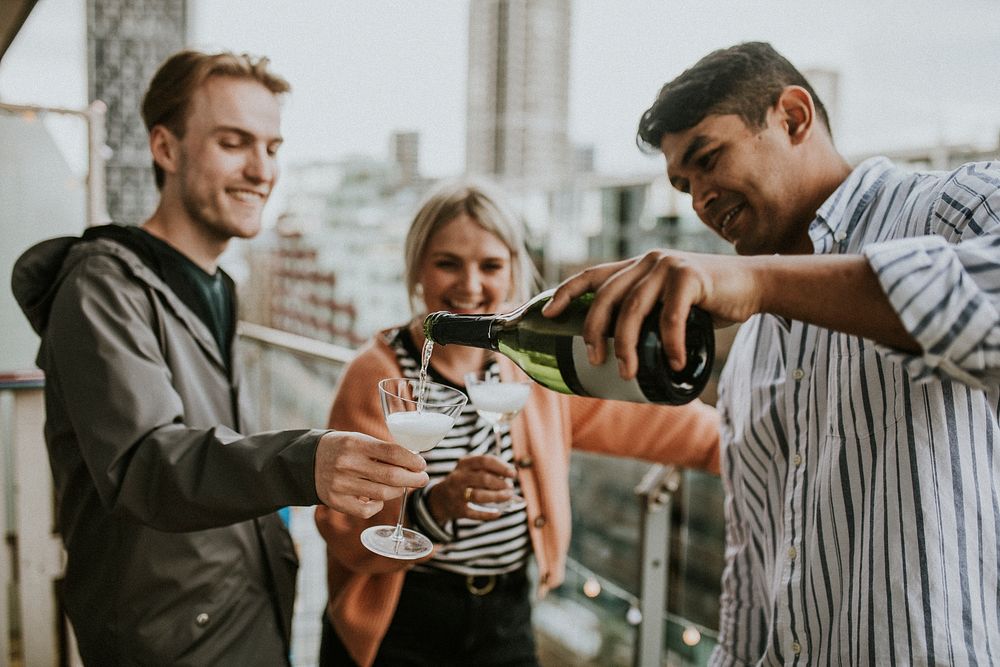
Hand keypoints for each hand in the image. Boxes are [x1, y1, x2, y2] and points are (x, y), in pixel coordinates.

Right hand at [314, 431, 428, 518]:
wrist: (307, 461)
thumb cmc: (342, 449)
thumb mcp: (359, 439)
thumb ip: (382, 450)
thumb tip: (413, 461)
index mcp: (355, 444)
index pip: (392, 452)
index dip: (412, 460)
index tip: (421, 464)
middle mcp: (347, 464)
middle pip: (391, 476)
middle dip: (413, 479)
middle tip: (422, 478)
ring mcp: (340, 484)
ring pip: (382, 494)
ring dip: (399, 491)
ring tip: (403, 486)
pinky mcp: (335, 501)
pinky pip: (367, 510)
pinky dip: (379, 505)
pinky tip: (379, 497)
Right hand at [426, 455, 514, 522]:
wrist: (441, 499)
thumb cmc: (464, 481)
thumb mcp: (471, 470)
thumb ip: (489, 470)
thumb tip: (512, 475)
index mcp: (464, 464)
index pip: (485, 461)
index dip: (501, 467)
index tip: (513, 473)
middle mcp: (458, 478)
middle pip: (483, 478)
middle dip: (500, 484)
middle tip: (510, 487)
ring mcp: (457, 494)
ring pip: (479, 496)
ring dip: (497, 497)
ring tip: (507, 497)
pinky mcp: (458, 510)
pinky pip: (475, 513)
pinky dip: (488, 514)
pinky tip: (498, 513)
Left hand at [542, 249, 763, 377]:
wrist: (754, 285)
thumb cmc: (708, 302)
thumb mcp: (669, 305)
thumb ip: (647, 316)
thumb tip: (620, 355)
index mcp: (636, 267)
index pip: (591, 275)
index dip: (565, 293)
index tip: (546, 314)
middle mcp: (646, 261)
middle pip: (605, 297)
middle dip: (594, 331)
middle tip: (596, 361)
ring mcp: (667, 266)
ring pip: (632, 309)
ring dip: (627, 346)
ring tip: (630, 373)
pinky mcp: (690, 275)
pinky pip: (670, 316)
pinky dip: (669, 345)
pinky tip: (673, 364)